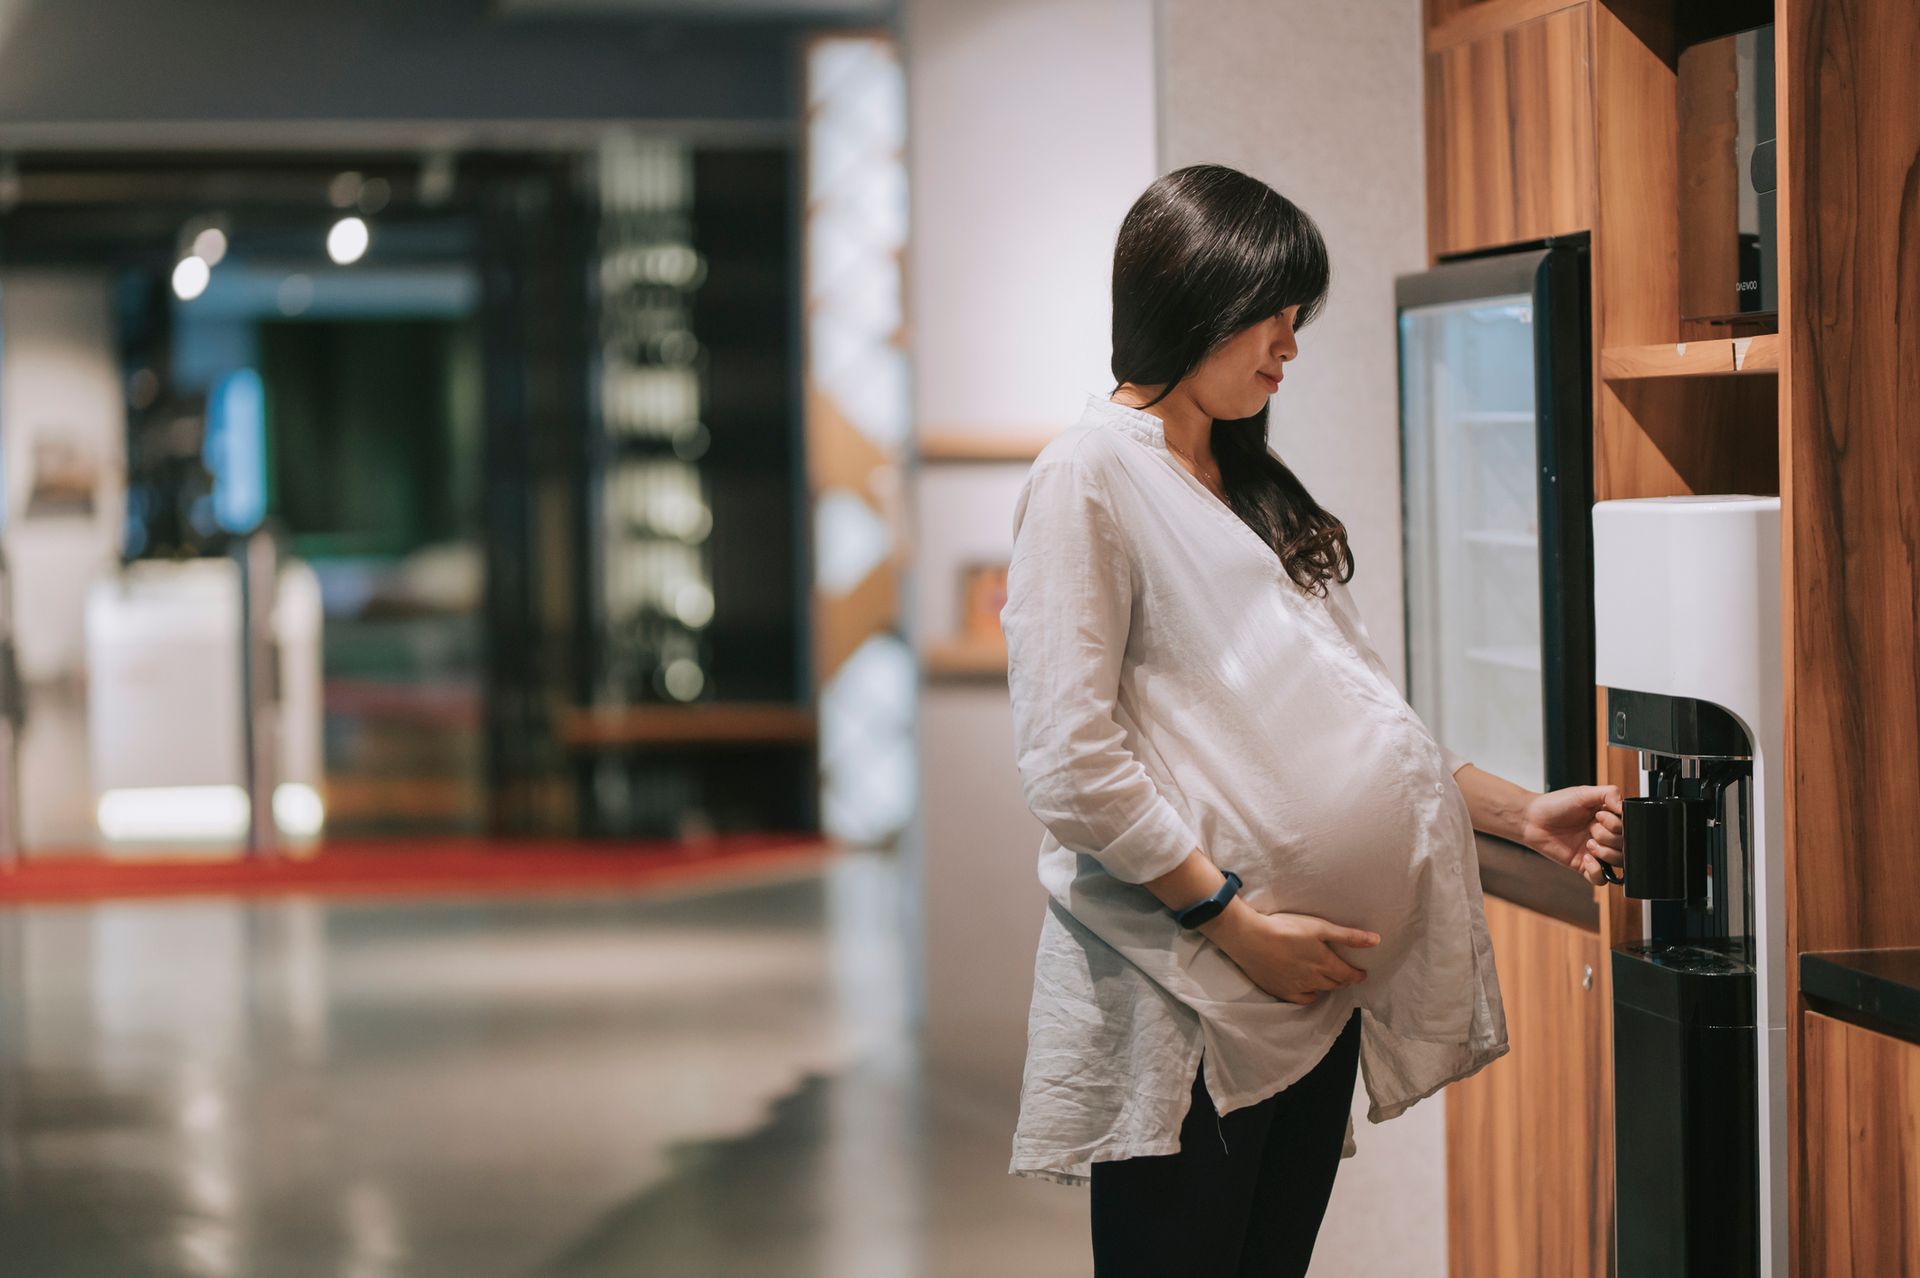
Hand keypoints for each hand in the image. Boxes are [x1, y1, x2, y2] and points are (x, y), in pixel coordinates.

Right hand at [1200, 900, 1380, 1005]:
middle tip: (1346, 973)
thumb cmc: (1285, 928)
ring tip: (1329, 979)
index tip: (1362, 973)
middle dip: (1344, 979)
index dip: (1358, 975)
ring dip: (1328, 986)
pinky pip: (1302, 999)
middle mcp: (1314, 979)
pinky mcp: (1281, 991)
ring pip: (1320, 991)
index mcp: (1326, 963)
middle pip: (1336, 984)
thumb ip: (1348, 936)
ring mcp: (1297, 987)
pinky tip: (1310, 989)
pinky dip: (1310, 995)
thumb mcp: (1319, 927)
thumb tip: (1376, 941)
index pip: (1348, 975)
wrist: (1250, 938)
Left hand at [1522, 785, 1624, 885]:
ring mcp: (1595, 852)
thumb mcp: (1584, 793)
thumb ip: (1608, 793)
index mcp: (1608, 819)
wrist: (1532, 820)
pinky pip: (1601, 879)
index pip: (1628, 828)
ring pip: (1619, 862)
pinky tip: (1585, 858)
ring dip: (1606, 853)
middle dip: (1609, 838)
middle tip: (1591, 829)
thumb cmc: (1555, 805)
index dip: (1617, 825)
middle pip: (1626, 846)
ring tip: (1588, 844)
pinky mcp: (1583, 866)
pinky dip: (1597, 871)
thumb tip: (1624, 807)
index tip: (1600, 816)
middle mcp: (1605, 836)